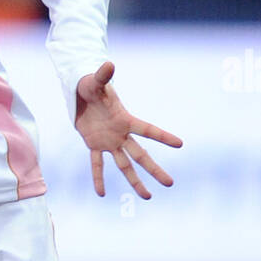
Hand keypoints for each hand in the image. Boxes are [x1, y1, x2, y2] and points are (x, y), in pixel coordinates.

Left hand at [75, 61, 181, 198]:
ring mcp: (109, 141)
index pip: (147, 130)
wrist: (80, 94)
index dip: (163, 136)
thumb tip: (108, 63)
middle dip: (154, 170)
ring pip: (124, 165)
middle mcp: (121, 134)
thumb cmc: (91, 85)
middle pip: (141, 155)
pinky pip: (97, 164)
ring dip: (135, 181)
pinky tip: (101, 194)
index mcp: (125, 119)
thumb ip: (103, 75)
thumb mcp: (96, 81)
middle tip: (170, 184)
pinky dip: (97, 178)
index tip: (180, 144)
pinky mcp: (94, 145)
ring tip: (148, 197)